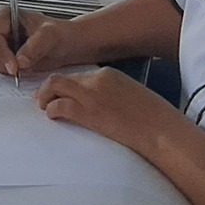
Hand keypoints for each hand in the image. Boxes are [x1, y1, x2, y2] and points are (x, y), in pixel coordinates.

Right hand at [0, 8, 86, 77]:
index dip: (0, 52)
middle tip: (18, 70)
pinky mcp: (3, 54)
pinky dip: (4, 71)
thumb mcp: (50, 37)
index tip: (14, 66)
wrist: (68, 45)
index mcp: (7, 15)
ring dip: (2, 67)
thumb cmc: (61, 34)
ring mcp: (0, 41)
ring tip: (22, 67)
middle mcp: (0, 27)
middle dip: (1, 61)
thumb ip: (34, 47)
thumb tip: (20, 60)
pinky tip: (20, 69)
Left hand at [34, 68, 181, 159]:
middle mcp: (97, 79)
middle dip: (49, 88)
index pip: (79, 75)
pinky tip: (52, 116)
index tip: (61, 93)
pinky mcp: (88, 111)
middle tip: (43, 98)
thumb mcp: (130, 96)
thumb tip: (98, 103)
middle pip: (62, 77)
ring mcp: (91, 94)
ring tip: (43, 106)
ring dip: (45, 96)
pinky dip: (51, 109)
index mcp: (109, 74)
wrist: (161, 130)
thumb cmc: (153, 119)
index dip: (67, 86)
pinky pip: (59, 105)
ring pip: (55, 86)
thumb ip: (112, 94)